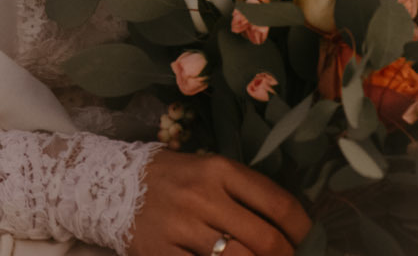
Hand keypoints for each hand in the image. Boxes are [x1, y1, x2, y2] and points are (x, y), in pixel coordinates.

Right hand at [128, 151, 310, 255]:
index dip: (300, 228)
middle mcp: (203, 197)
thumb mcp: (214, 169)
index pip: (277, 204)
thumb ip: (247, 192)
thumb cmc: (177, 178)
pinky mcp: (160, 254)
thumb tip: (288, 224)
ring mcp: (180, 228)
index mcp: (221, 171)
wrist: (114, 185)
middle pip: (264, 239)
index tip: (304, 238)